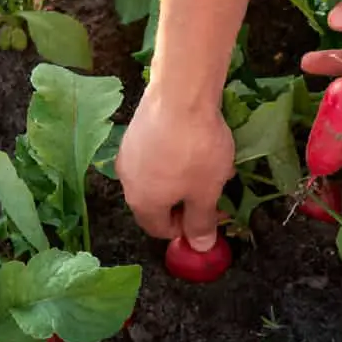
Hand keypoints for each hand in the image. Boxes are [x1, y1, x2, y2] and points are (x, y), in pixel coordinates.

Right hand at [115, 84, 234, 251]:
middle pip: (157, 203)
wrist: (180, 94)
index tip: (211, 216)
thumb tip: (200, 247)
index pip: (160, 230)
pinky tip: (197, 143)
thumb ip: (202, 222)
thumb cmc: (195, 150)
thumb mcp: (206, 192)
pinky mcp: (135, 130)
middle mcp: (127, 181)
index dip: (187, 230)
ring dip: (184, 178)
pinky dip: (175, 156)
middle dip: (187, 202)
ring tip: (211, 164)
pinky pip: (156, 154)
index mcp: (142, 202)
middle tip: (213, 191)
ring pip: (158, 176)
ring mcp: (128, 153)